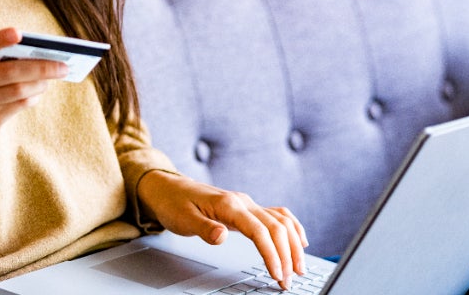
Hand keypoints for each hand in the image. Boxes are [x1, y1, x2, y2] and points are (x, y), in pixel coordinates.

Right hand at [0, 28, 69, 174]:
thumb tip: (36, 55)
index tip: (19, 33)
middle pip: (8, 71)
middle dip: (40, 67)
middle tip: (63, 65)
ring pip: (16, 89)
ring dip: (40, 83)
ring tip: (51, 79)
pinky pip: (17, 105)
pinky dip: (32, 97)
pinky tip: (38, 93)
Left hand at [138, 171, 306, 290]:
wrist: (168, 187)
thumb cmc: (174, 203)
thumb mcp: (183, 219)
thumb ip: (204, 228)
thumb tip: (221, 236)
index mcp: (228, 205)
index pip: (259, 230)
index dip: (271, 253)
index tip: (277, 273)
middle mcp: (242, 201)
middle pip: (276, 226)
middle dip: (287, 255)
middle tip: (290, 280)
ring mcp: (247, 203)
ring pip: (281, 221)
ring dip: (294, 244)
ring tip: (299, 267)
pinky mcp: (247, 208)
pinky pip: (277, 215)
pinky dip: (292, 228)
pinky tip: (300, 241)